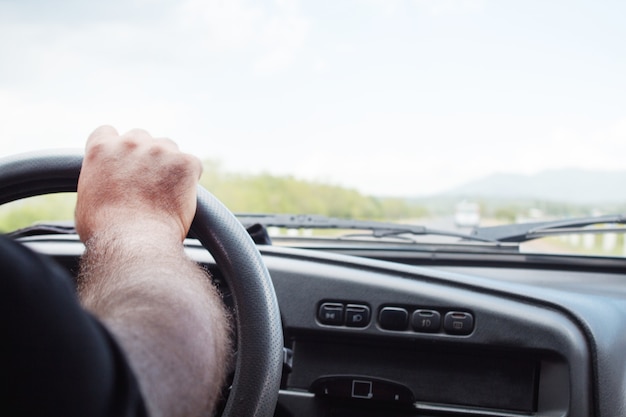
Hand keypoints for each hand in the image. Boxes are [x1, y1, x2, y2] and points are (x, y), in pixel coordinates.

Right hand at [75, 125, 202, 242]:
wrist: (134, 242)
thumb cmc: (106, 232)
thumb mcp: (86, 200)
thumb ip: (97, 181)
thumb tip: (105, 185)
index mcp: (101, 149)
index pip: (108, 132)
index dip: (116, 149)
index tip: (122, 163)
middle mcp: (130, 143)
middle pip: (142, 137)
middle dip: (144, 155)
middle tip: (148, 182)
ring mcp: (159, 150)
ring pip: (169, 147)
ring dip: (168, 163)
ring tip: (166, 192)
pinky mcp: (184, 162)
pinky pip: (192, 164)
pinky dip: (190, 178)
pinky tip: (182, 197)